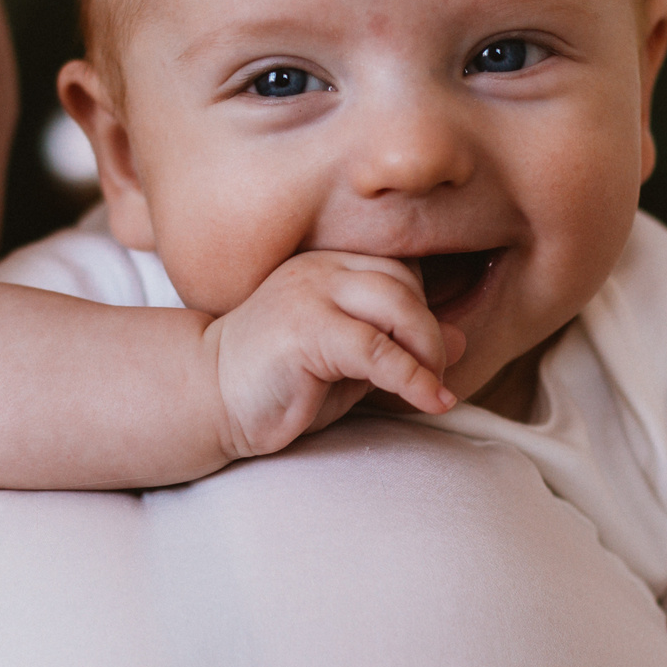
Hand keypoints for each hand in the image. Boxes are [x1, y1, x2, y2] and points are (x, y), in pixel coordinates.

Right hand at [202, 251, 464, 458]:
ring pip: (399, 306)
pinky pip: (378, 349)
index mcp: (326, 266)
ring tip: (433, 389)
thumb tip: (461, 340)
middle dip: (432, 333)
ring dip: (428, 352)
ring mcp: (310, 293)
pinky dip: (413, 377)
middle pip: (404, 283)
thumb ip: (396, 347)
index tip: (431, 357)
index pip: (398, 271)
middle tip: (438, 377)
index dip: (423, 311)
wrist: (206, 399)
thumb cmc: (275, 384)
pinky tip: (429, 401)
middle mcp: (319, 269)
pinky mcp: (305, 329)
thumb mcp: (347, 363)